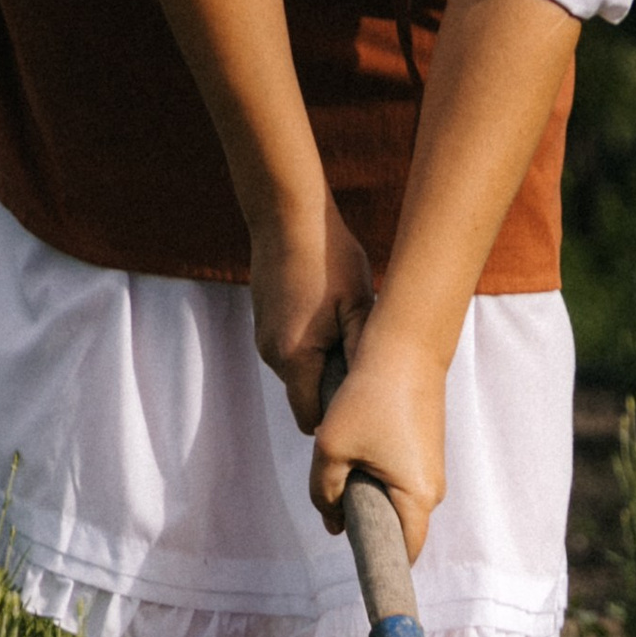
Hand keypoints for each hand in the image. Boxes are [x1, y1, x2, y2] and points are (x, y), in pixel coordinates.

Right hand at [245, 195, 373, 436]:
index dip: (337, 423)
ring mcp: (263, 338)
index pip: (311, 422)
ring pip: (299, 373)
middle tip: (365, 369)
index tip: (363, 412)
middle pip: (305, 398)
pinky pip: (290, 350)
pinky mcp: (263, 322)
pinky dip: (310, 347)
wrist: (287, 214)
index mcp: (296, 359)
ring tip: (346, 336)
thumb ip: (363, 357)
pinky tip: (328, 319)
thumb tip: (372, 400)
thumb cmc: (329, 257)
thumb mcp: (359, 307)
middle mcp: (272, 355)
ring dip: (322, 365)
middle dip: (333, 392)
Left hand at [309, 311, 447, 559]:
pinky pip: (399, 479)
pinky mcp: (425, 449)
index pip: (403, 553)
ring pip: (395, 500)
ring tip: (344, 461)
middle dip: (365, 522)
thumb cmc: (368, 397)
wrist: (404, 345)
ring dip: (367, 493)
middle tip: (334, 498)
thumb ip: (322, 490)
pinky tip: (357, 447)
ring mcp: (431, 469)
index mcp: (417, 498)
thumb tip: (330, 519)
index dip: (380, 563)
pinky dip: (376, 474)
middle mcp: (432, 489)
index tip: (358, 567)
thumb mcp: (331, 447)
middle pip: (396, 527)